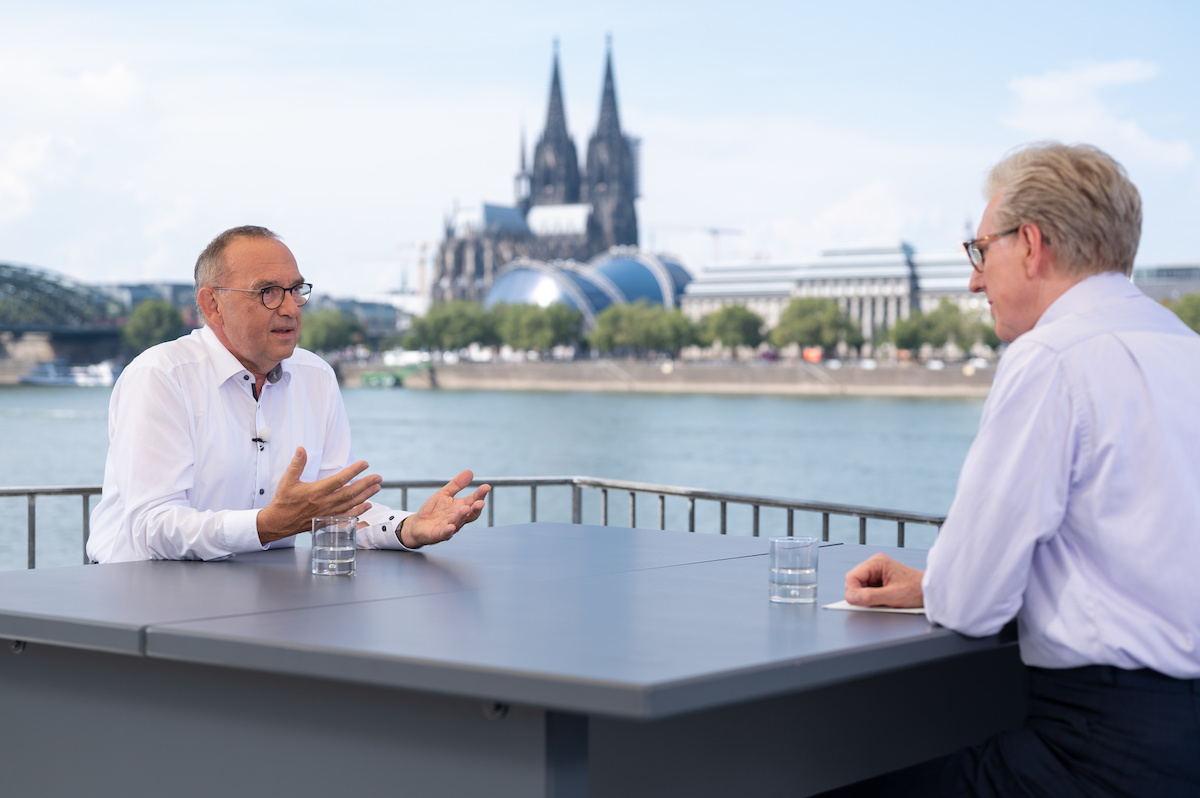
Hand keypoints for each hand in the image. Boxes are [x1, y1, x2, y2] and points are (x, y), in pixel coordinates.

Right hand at [256, 447, 382, 543]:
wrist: (278, 522)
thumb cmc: (283, 501)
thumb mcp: (287, 480)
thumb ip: (296, 464)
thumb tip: (301, 449)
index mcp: (316, 491)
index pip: (339, 479)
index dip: (354, 471)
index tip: (365, 464)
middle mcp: (324, 503)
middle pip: (350, 492)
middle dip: (366, 484)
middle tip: (378, 477)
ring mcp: (327, 513)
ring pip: (351, 504)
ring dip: (366, 496)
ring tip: (377, 488)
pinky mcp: (327, 521)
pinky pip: (347, 516)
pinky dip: (359, 511)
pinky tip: (368, 505)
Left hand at [399, 470, 489, 548]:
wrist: (417, 524)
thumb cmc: (434, 510)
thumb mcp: (444, 494)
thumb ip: (457, 484)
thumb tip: (470, 472)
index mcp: (461, 507)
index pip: (473, 500)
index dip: (480, 494)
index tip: (486, 487)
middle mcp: (458, 518)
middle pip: (470, 514)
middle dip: (476, 508)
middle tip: (480, 502)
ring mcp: (449, 527)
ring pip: (458, 522)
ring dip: (462, 516)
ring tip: (465, 508)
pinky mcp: (438, 535)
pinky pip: (445, 534)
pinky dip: (448, 531)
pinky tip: (451, 527)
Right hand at [844, 553, 924, 607]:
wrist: (930, 592)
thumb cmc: (917, 590)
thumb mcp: (893, 596)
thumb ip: (869, 596)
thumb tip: (850, 597)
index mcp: (876, 563)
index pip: (851, 577)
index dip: (853, 592)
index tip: (861, 603)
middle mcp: (874, 564)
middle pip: (854, 582)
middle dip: (861, 594)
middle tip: (876, 602)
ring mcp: (877, 572)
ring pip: (860, 587)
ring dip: (868, 597)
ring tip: (884, 600)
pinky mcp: (880, 579)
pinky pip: (867, 590)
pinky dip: (873, 597)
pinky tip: (885, 599)